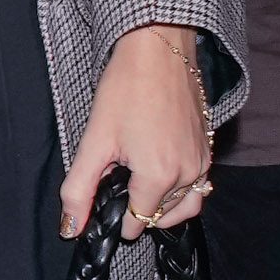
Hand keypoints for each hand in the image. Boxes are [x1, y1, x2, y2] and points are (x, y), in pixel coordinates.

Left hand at [61, 21, 211, 240]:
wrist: (158, 50)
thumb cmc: (125, 89)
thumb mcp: (94, 141)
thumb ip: (79, 189)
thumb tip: (71, 229)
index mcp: (159, 176)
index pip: (138, 222)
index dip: (117, 218)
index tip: (104, 201)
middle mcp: (189, 174)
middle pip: (161, 216)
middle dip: (138, 210)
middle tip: (116, 186)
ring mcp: (203, 161)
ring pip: (184, 205)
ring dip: (161, 205)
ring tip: (136, 185)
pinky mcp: (208, 147)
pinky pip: (198, 185)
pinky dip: (178, 190)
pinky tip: (156, 170)